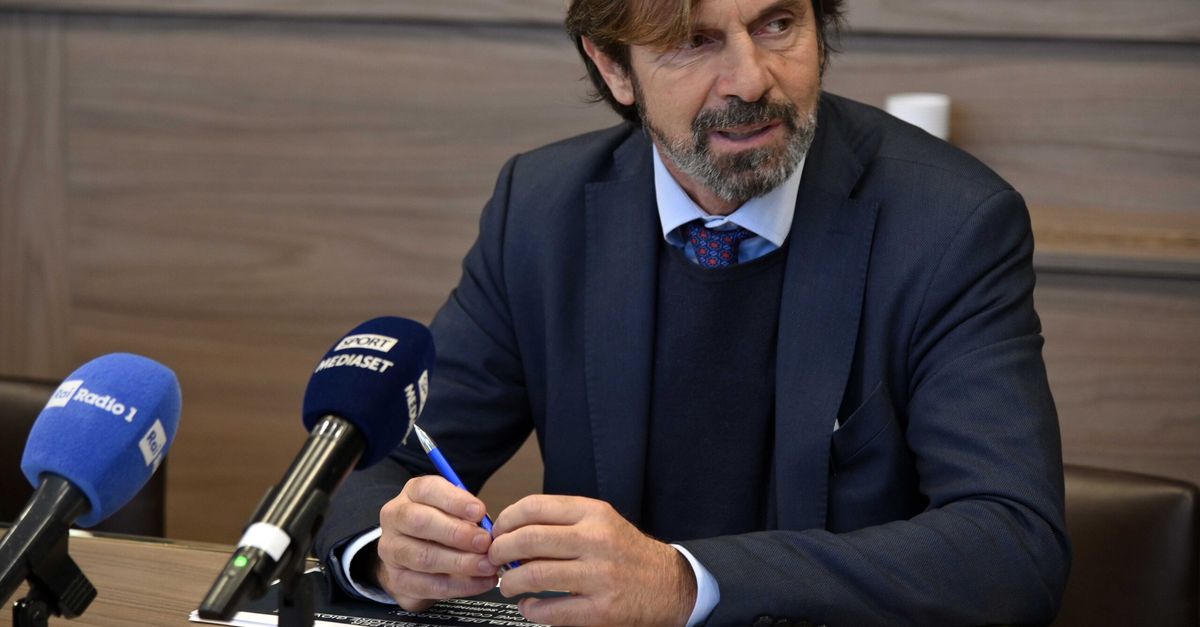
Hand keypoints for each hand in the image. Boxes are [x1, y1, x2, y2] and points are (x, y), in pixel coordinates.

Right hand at [375, 475, 499, 611]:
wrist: (412, 561)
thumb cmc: (440, 529)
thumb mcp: (453, 512)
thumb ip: (468, 516)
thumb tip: (489, 530)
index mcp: (412, 494)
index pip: (427, 490)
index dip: (455, 501)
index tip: (480, 512)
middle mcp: (396, 518)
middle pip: (421, 522)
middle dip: (457, 533)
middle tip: (485, 543)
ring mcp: (391, 550)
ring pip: (423, 557)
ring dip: (460, 563)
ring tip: (486, 565)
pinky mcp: (397, 580)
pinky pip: (428, 585)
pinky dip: (459, 585)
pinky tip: (480, 582)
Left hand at [489, 495, 695, 625]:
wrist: (670, 585)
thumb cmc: (628, 554)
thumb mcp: (602, 523)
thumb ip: (563, 523)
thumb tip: (512, 531)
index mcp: (594, 514)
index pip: (535, 507)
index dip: (506, 519)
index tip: (497, 531)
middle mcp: (597, 541)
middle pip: (529, 539)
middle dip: (500, 550)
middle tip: (494, 559)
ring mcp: (600, 576)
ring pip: (535, 575)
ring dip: (510, 582)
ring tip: (508, 584)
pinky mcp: (602, 610)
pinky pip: (552, 610)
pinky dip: (531, 609)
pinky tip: (529, 606)